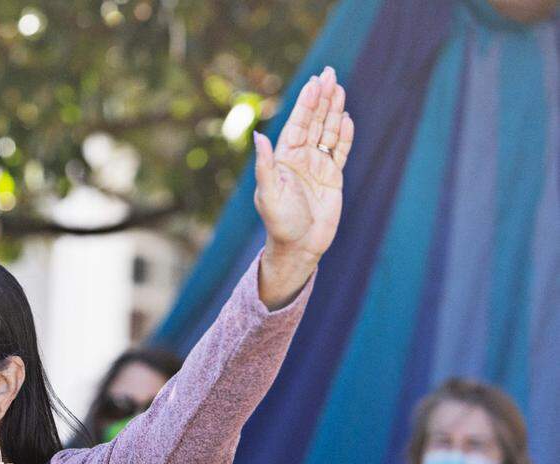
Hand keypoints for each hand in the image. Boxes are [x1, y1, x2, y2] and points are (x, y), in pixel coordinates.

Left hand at [254, 65, 353, 308]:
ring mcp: (318, 167)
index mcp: (284, 158)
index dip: (306, 102)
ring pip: (328, 132)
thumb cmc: (280, 223)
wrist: (299, 246)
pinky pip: (340, 152)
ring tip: (339, 88)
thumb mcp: (269, 194)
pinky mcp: (333, 178)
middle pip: (314, 122)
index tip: (314, 81)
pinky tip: (346, 119)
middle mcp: (301, 158)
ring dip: (334, 111)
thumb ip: (265, 165)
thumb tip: (259, 136)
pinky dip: (344, 136)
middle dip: (322, 98)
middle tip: (330, 73)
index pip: (298, 123)